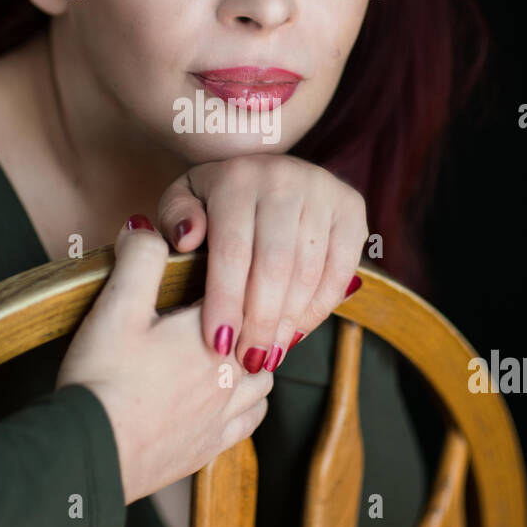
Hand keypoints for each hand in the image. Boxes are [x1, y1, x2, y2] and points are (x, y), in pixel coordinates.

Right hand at [56, 219, 272, 504]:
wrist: (90, 453)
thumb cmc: (102, 378)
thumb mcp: (116, 306)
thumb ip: (139, 260)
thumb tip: (146, 227)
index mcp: (214, 334)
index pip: (239, 292)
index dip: (225, 276)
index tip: (207, 270)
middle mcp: (231, 375)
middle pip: (259, 335)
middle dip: (245, 319)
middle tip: (220, 307)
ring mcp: (223, 415)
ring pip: (263, 380)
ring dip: (252, 361)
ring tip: (227, 350)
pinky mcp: (209, 448)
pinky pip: (250, 421)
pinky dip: (246, 404)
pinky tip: (226, 397)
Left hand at [155, 155, 367, 371]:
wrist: (265, 167)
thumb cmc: (216, 199)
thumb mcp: (184, 198)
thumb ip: (175, 217)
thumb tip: (187, 239)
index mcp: (236, 177)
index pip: (232, 250)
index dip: (226, 302)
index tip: (217, 344)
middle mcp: (284, 179)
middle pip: (275, 265)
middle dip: (260, 321)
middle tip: (248, 359)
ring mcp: (323, 191)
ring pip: (308, 271)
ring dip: (289, 322)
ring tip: (270, 353)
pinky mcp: (351, 208)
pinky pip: (340, 270)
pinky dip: (320, 308)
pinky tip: (298, 331)